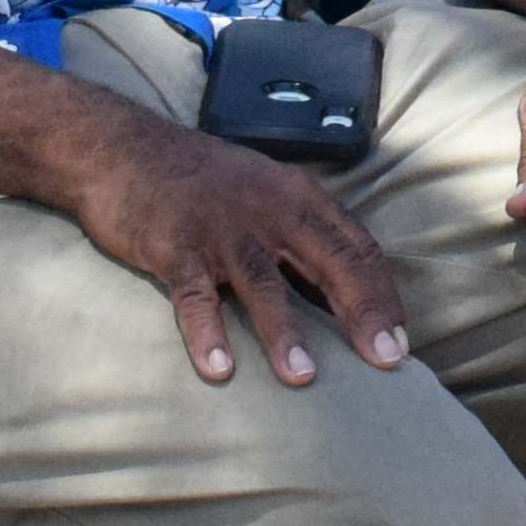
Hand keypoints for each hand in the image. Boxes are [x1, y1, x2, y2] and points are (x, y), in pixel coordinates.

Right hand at [74, 116, 413, 388]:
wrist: (124, 148)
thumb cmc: (202, 181)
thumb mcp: (264, 192)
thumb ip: (301, 235)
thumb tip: (343, 294)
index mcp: (298, 197)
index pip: (357, 247)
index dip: (383, 294)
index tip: (401, 340)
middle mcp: (269, 209)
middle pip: (327, 261)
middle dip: (361, 312)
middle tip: (385, 360)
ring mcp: (221, 227)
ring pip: (262, 282)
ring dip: (284, 331)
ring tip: (304, 377)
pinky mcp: (174, 245)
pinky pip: (194, 295)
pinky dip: (207, 332)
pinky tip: (220, 369)